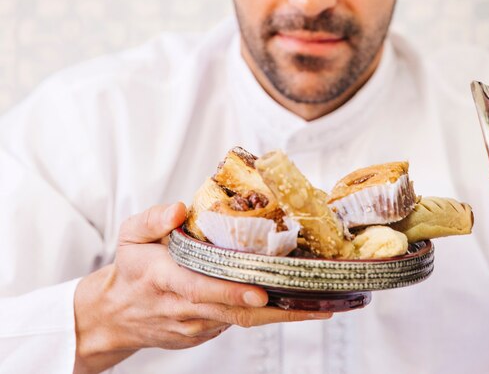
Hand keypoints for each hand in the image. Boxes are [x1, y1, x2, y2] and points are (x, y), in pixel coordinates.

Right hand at [73, 202, 330, 373]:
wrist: (116, 316)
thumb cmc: (131, 269)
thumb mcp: (130, 236)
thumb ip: (153, 220)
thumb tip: (180, 208)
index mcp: (165, 279)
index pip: (201, 288)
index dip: (232, 291)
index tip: (261, 290)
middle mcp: (184, 307)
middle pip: (234, 311)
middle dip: (277, 309)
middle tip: (315, 301)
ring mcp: (196, 326)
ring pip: (241, 320)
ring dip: (280, 313)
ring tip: (319, 301)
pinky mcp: (204, 333)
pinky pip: (237, 322)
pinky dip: (265, 313)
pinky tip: (292, 301)